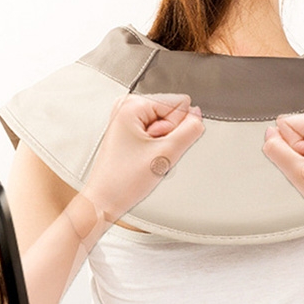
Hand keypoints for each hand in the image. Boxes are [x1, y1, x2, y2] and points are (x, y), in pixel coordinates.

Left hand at [82, 93, 203, 221]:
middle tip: (150, 153)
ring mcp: (126, 119)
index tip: (155, 144)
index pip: (179, 103)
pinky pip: (155, 134)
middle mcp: (126, 107)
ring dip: (162, 144)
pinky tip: (142, 158)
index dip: (174, 129)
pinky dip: (154, 148)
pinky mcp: (127, 131)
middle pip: (171, 113)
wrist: (105, 200)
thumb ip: (190, 131)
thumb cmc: (122, 180)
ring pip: (165, 126)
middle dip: (168, 136)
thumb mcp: (166, 154)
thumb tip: (198, 117)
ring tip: (144, 157)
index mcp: (132, 105)